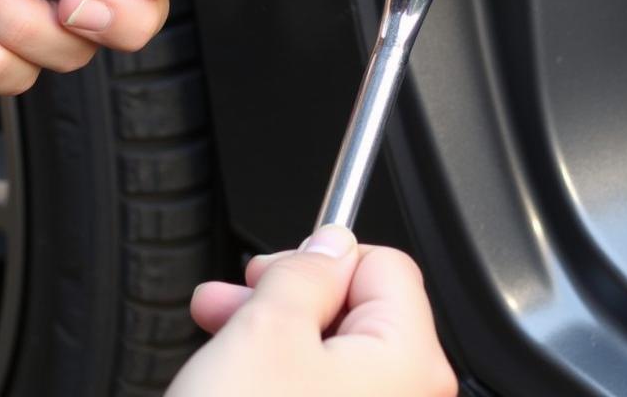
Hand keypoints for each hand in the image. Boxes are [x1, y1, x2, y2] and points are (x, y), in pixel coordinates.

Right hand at [169, 225, 456, 396]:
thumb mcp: (264, 331)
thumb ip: (304, 271)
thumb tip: (329, 245)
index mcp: (409, 363)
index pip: (385, 267)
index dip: (319, 257)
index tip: (268, 269)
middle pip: (358, 315)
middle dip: (286, 299)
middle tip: (232, 300)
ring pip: (334, 362)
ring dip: (272, 338)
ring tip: (217, 340)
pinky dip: (280, 383)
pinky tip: (235, 385)